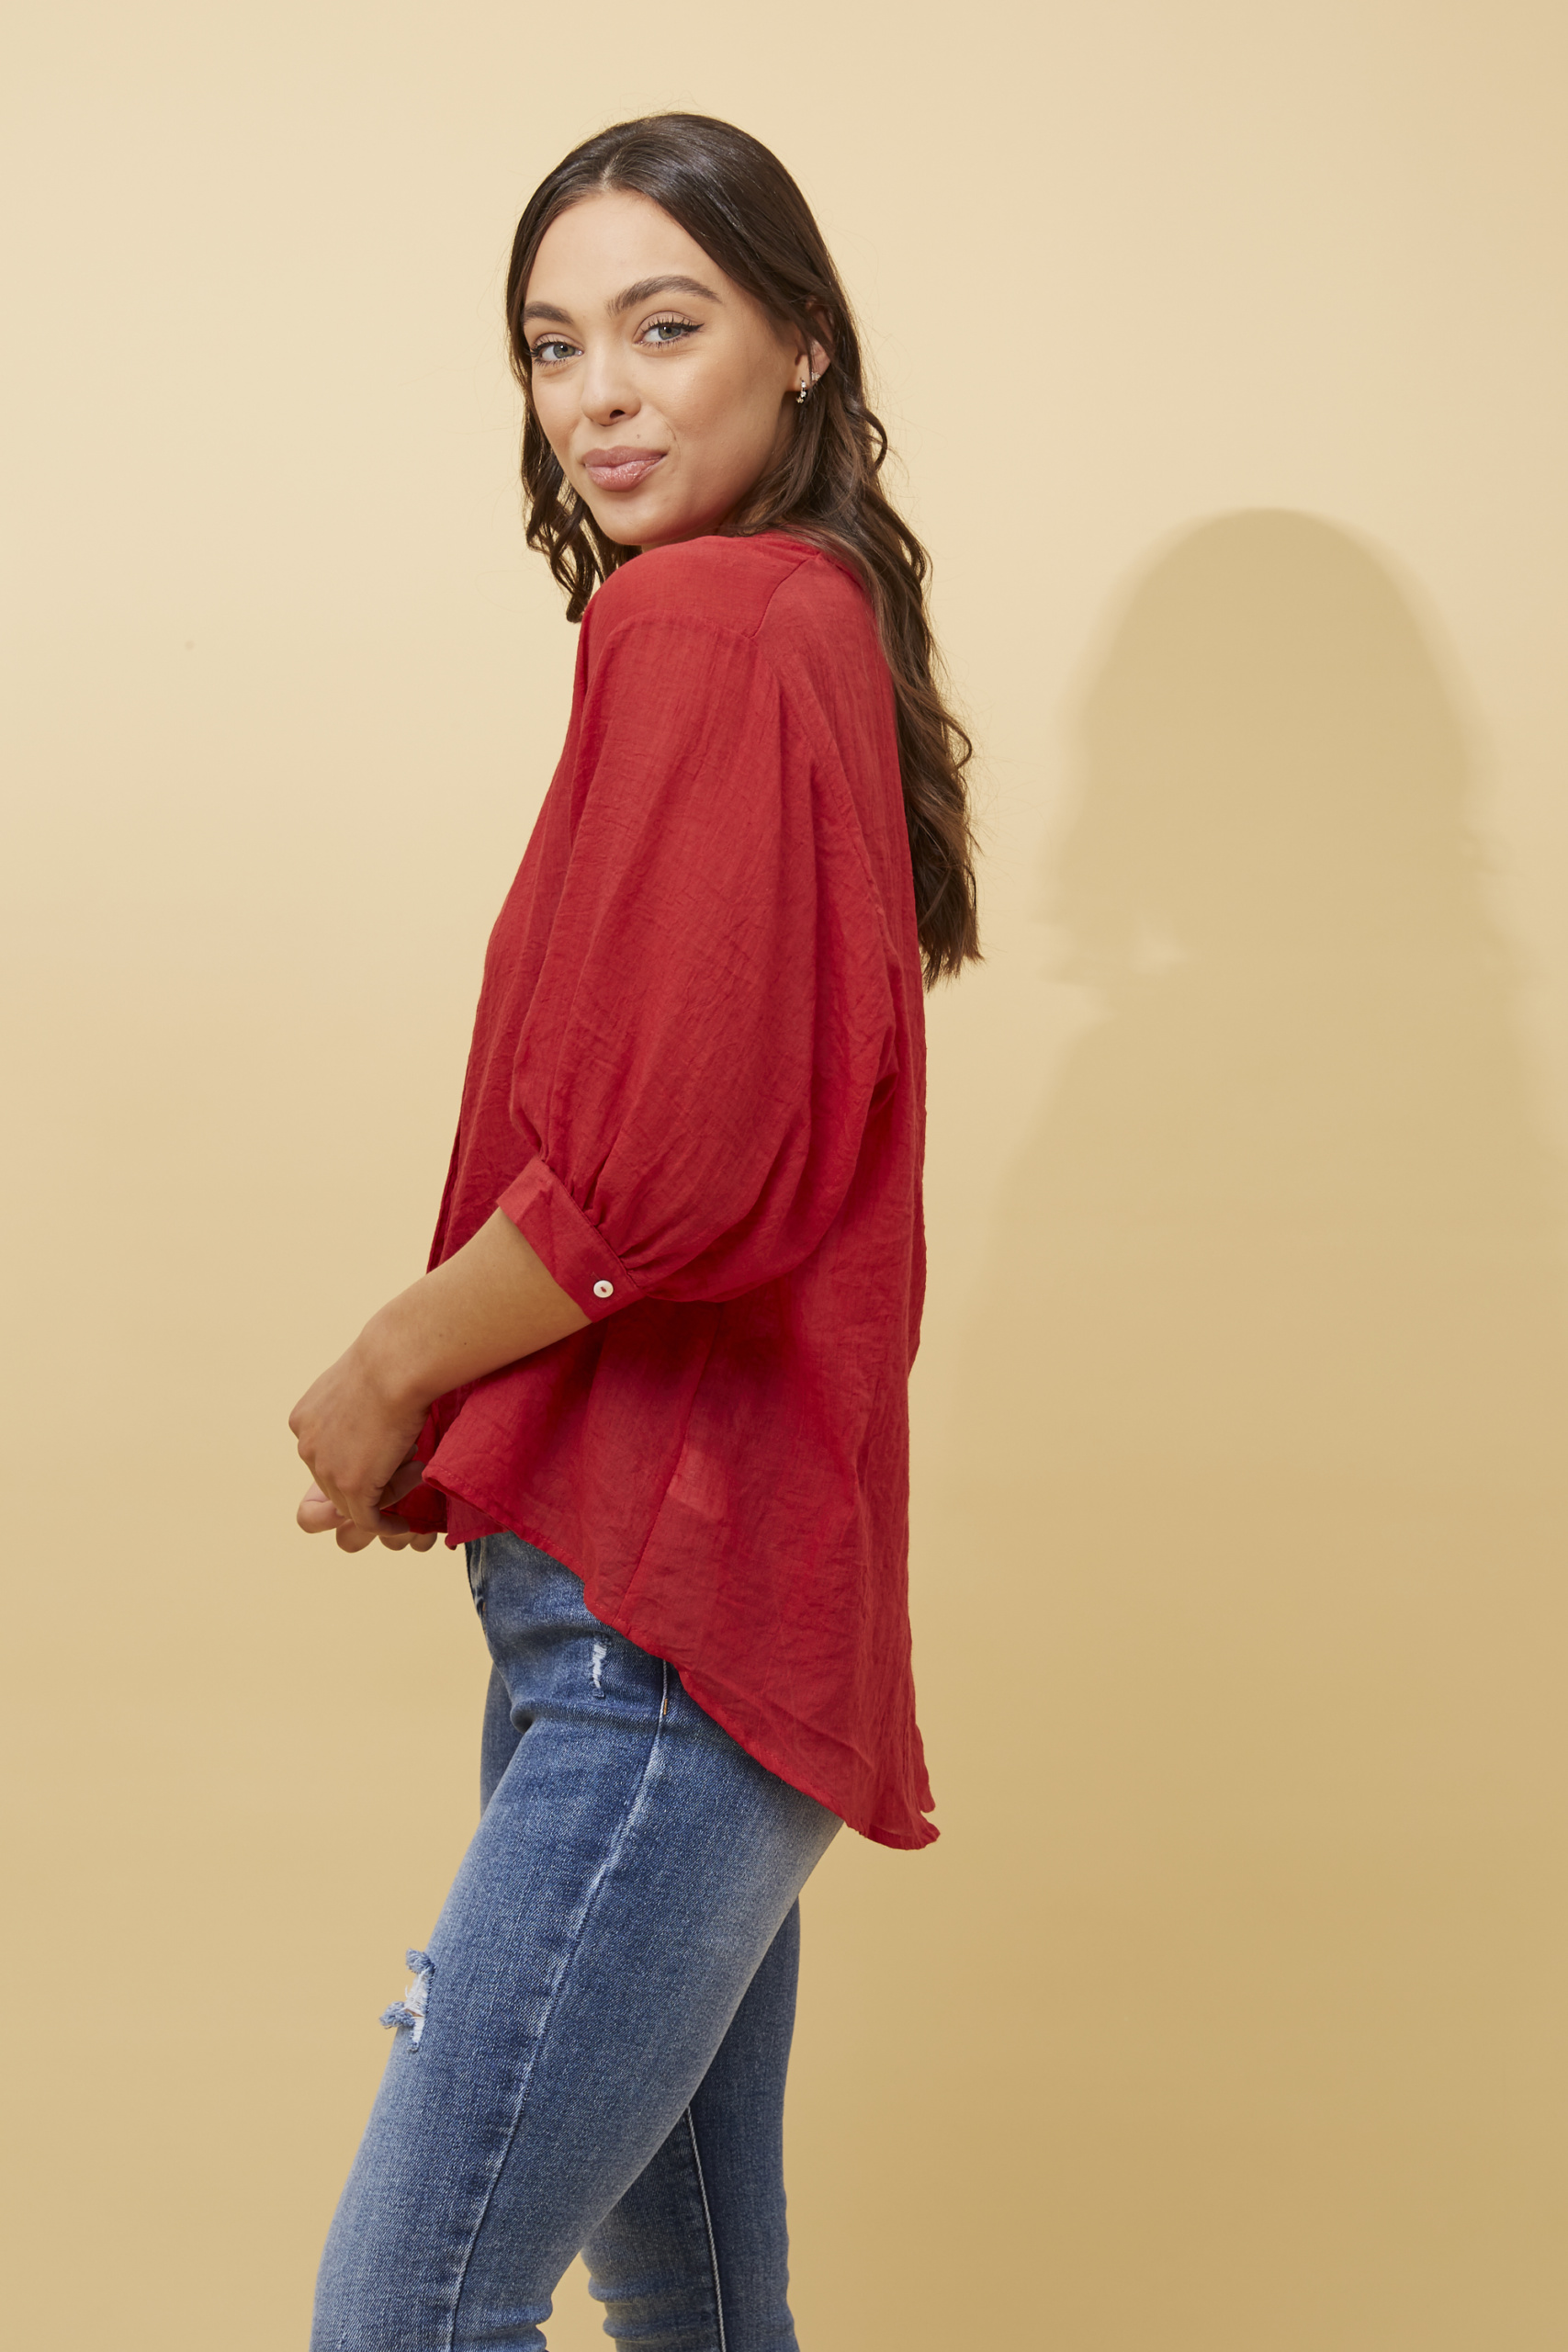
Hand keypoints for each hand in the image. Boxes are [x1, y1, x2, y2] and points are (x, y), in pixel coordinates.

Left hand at [290, 1332, 435, 1552]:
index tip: (390, 1445)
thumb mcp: (359, 1379)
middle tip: (409, 1457)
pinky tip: (405, 1523)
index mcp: (303, 1420)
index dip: (359, 1455)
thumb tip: (376, 1414)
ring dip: (386, 1494)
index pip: (326, 1455)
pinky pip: (367, 1520)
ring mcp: (326, 1469)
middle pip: (337, 1482)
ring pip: (354, 1501)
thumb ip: (356, 1403)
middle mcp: (306, 1446)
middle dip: (373, 1476)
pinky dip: (385, 1526)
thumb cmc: (392, 1360)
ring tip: (416, 1471)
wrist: (397, 1363)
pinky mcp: (351, 1486)